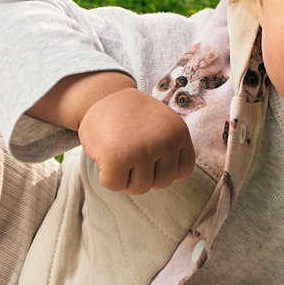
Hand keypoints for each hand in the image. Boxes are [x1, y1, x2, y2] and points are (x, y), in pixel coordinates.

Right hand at [77, 86, 196, 193]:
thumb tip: (174, 178)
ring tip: (119, 154)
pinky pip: (115, 185)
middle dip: (145, 174)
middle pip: (161, 183)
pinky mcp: (116, 159)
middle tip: (131, 153)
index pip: (182, 172)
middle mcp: (164, 141)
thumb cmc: (132, 116)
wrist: (102, 96)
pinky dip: (107, 177)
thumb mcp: (163, 125)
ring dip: (126, 177)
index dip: (163, 168)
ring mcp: (140, 151)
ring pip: (139, 188)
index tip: (151, 155)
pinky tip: (106, 158)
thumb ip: (173, 148)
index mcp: (179, 133)